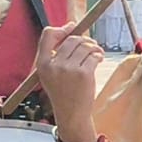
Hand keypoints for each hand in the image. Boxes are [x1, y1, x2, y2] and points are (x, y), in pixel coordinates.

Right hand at [36, 25, 103, 141]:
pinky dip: (98, 55)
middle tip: (91, 45)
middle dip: (84, 39)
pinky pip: (94, 56)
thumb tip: (72, 29)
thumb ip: (56, 54)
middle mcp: (54, 65)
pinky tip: (98, 60)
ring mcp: (69, 69)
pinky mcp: (84, 74)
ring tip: (97, 53)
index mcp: (42, 64)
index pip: (47, 35)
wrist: (71, 114)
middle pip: (72, 39)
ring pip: (85, 46)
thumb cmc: (63, 92)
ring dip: (94, 47)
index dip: (61, 28)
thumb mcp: (50, 74)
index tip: (72, 27)